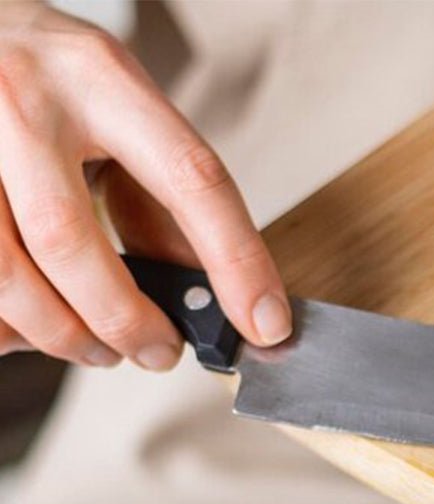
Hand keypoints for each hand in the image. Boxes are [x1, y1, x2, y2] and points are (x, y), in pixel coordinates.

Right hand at [0, 2, 289, 368]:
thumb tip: (214, 296)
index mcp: (100, 79)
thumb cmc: (51, 82)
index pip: (190, 178)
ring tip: (98, 348)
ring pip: (5, 271)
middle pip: (67, 241)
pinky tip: (36, 324)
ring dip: (61, 332)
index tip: (264, 324)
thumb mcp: (122, 114)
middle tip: (158, 351)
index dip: (236, 262)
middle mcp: (23, 101)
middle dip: (122, 319)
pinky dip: (11, 322)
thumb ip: (164, 199)